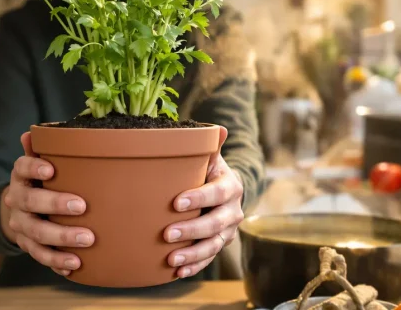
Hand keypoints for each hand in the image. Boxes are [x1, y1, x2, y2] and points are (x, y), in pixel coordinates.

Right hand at [0, 132, 94, 275]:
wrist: (18, 210)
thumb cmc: (40, 181)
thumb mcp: (37, 162)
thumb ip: (41, 148)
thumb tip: (35, 130)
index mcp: (21, 176)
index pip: (22, 168)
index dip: (34, 167)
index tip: (51, 169)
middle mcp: (17, 200)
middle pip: (31, 203)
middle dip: (55, 204)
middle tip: (81, 206)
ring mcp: (21, 225)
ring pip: (37, 234)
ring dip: (61, 238)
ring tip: (87, 241)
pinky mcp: (28, 245)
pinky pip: (40, 256)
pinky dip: (57, 261)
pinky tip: (75, 265)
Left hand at [164, 127, 244, 277]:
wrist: (222, 189)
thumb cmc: (207, 169)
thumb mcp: (209, 156)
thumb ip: (208, 144)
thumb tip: (218, 129)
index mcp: (230, 185)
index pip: (217, 193)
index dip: (199, 198)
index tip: (176, 202)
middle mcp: (233, 210)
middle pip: (216, 223)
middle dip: (192, 230)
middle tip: (167, 234)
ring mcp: (228, 230)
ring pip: (214, 245)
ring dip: (193, 254)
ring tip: (171, 260)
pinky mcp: (221, 244)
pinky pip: (210, 258)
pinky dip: (195, 266)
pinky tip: (178, 272)